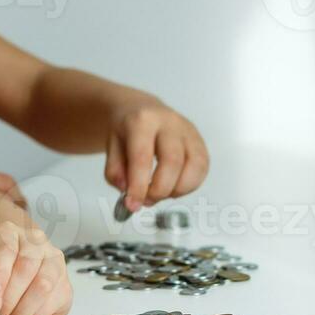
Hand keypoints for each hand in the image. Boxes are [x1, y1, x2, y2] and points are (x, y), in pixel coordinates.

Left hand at [0, 221, 71, 314]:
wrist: (12, 265)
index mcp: (10, 232)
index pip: (7, 251)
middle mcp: (37, 242)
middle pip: (27, 268)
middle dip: (10, 299)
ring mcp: (54, 261)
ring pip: (43, 285)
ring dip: (23, 312)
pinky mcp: (64, 283)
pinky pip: (53, 302)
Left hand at [104, 96, 209, 212]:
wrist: (141, 109)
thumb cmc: (126, 130)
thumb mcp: (111, 146)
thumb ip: (115, 171)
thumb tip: (129, 192)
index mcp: (142, 120)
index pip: (142, 157)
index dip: (138, 186)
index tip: (132, 205)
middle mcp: (169, 122)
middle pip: (173, 162)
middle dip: (160, 190)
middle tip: (147, 200)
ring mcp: (188, 131)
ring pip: (194, 166)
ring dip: (178, 190)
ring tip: (161, 193)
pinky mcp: (200, 141)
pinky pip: (203, 168)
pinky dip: (190, 185)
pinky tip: (174, 187)